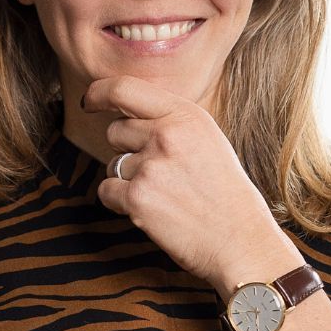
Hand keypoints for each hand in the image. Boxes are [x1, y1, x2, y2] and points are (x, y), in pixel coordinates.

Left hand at [84, 76, 297, 294]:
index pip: (124, 89)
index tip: (89, 102)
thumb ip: (169, 123)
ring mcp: (151, 165)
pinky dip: (120, 202)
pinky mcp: (137, 197)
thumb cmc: (224, 194)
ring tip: (167, 195)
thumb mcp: (206, 140)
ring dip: (129, 180)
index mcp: (186, 115)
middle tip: (163, 174)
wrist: (240, 241)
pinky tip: (152, 210)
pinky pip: (106, 191)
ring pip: (113, 164)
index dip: (99, 93)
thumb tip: (125, 114)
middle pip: (115, 131)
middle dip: (128, 151)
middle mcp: (167, 134)